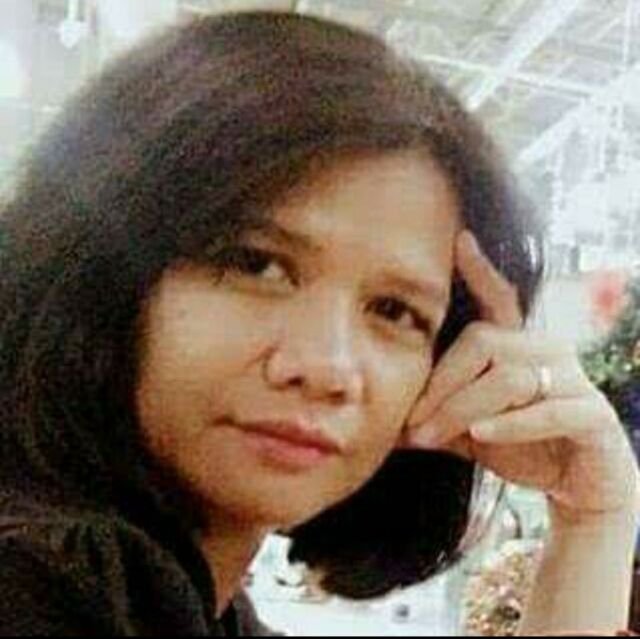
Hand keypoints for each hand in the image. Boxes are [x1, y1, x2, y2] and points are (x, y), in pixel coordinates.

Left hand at [401, 231, 639, 521]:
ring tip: (431, 437)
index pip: (499, 300)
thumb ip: (436, 417)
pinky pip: (551, 411)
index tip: (459, 240)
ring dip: (462, 410)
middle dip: (441, 386)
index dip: (481, 271)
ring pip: (510, 379)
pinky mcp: (593, 415)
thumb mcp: (469, 427)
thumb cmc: (520, 445)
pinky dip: (511, 424)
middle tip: (412, 424)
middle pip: (483, 343)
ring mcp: (574, 381)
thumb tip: (385, 423)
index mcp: (518, 347)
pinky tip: (481, 435)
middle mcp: (548, 351)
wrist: (577, 485)